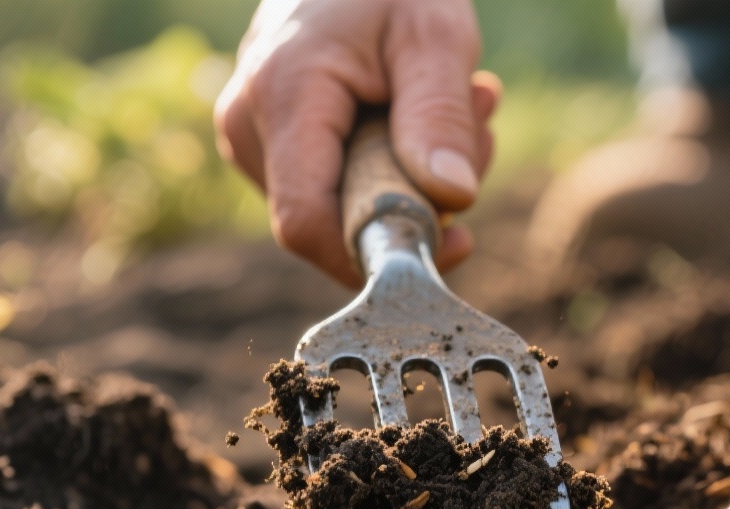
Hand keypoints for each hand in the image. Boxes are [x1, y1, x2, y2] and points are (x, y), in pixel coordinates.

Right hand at [215, 0, 499, 284]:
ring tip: (461, 103)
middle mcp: (249, 127)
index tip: (457, 237)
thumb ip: (440, 116)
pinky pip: (339, 186)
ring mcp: (254, 137)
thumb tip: (452, 197)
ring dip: (417, 175)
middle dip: (421, 197)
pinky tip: (421, 110)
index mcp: (283, 98)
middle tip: (479, 129)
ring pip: (344, 207)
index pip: (309, 225)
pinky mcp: (272, 143)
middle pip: (335, 221)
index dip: (378, 251)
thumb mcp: (435, 35)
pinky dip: (395, 162)